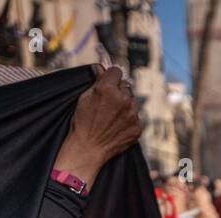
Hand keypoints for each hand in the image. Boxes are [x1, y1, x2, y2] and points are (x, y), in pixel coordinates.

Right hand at [53, 65, 141, 190]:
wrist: (89, 148)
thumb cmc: (82, 122)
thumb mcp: (84, 97)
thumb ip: (96, 81)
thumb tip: (100, 67)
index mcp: (108, 88)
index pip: (116, 71)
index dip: (111, 76)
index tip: (108, 81)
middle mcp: (123, 99)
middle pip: (125, 86)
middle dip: (118, 91)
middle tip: (108, 103)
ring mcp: (132, 114)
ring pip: (132, 102)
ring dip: (125, 105)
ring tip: (112, 116)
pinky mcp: (138, 127)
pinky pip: (135, 117)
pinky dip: (128, 120)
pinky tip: (117, 126)